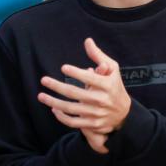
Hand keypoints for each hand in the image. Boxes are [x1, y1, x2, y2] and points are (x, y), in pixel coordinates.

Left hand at [38, 38, 131, 153]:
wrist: (124, 113)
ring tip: (41, 96)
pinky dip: (61, 116)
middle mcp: (102, 100)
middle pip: (75, 93)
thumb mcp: (112, 69)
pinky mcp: (92, 124)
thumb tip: (87, 41)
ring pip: (71, 108)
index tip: (63, 68)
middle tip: (43, 80)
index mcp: (107, 85)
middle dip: (57, 86)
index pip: (91, 78)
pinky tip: (53, 109)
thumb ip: (98, 56)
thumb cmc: (114, 86)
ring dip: (53, 102)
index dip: (77, 73)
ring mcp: (96, 113)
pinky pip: (73, 122)